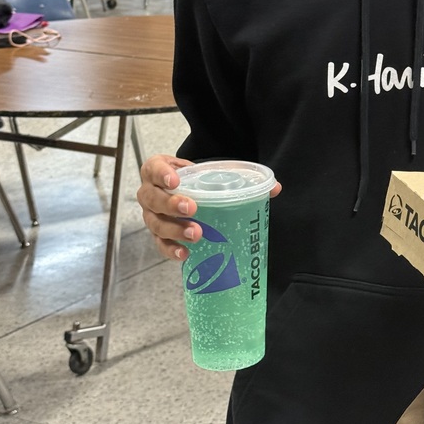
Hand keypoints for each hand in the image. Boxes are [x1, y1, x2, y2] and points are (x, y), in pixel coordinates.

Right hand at [137, 154, 281, 261]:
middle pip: (152, 199)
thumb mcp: (213, 173)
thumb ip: (240, 177)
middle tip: (192, 208)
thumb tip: (274, 188)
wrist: (188, 192)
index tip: (176, 180)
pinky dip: (171, 250)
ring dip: (175, 229)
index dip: (162, 174)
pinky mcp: (158, 235)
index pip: (153, 168)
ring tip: (196, 234)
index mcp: (158, 170)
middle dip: (171, 204)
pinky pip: (159, 244)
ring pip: (155, 223)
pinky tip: (185, 254)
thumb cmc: (198, 181)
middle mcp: (149, 193)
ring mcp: (152, 216)